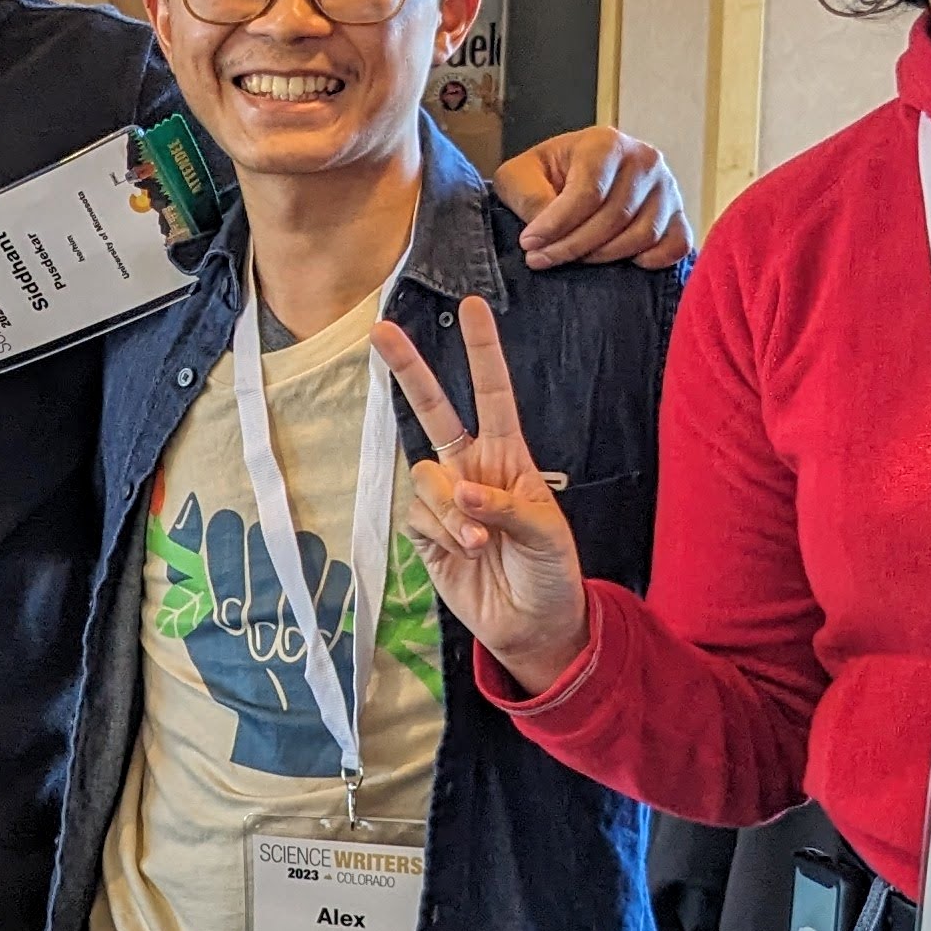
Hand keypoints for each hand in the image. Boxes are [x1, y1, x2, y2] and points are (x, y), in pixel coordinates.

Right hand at [376, 296, 590, 690]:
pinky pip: (417, 517)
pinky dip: (442, 534)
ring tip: (482, 545)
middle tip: (379, 330)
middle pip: (433, 410)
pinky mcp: (425, 533)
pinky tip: (466, 553)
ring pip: (426, 478)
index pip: (493, 394)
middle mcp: (471, 469)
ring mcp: (446, 501)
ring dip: (451, 511)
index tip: (472, 305)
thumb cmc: (551, 571)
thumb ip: (505, 505)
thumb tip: (461, 491)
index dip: (482, 351)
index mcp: (509, 457)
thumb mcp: (547, 533)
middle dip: (408, 370)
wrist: (533, 625)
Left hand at [492, 124, 693, 270]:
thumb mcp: (520, 176)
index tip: (529, 244)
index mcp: (606, 143)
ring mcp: (667, 188)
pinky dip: (650, 260)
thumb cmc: (546, 174)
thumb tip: (544, 232)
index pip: (588, 193)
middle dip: (573, 246)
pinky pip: (675, 246)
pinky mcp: (678, 214)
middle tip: (540, 259)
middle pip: (614, 217)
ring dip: (603, 257)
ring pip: (642, 236)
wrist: (574, 174)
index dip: (556, 225)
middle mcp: (644, 160)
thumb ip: (529, 198)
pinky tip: (620, 263)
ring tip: (573, 258)